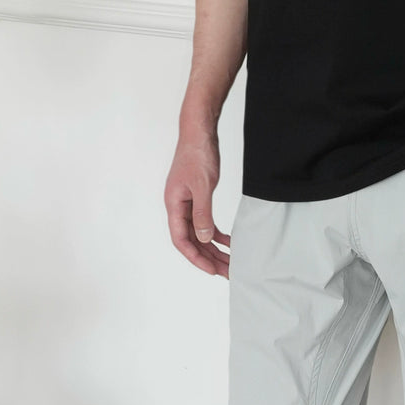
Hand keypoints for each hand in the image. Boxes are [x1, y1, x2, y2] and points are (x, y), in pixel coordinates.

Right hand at [164, 126, 230, 277]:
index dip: (195, 257)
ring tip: (230, 262)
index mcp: (173, 205)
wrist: (198, 132)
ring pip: (199, 234)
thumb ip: (202, 213)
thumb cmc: (196, 154)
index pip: (181, 239)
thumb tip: (204, 238)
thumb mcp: (202, 185)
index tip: (211, 270)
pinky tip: (229, 242)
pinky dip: (216, 234)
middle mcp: (178, 207)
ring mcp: (186, 204)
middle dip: (209, 258)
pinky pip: (205, 222)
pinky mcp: (197, 198)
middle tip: (227, 272)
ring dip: (214, 249)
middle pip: (192, 241)